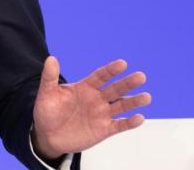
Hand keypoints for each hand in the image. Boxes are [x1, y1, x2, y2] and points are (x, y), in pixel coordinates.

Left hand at [31, 56, 150, 158]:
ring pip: (121, 106)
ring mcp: (101, 114)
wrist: (47, 136)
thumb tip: (51, 58)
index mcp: (85, 87)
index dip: (111, 70)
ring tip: (146, 97)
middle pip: (115, 89)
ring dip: (134, 101)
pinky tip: (139, 118)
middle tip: (141, 76)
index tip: (122, 64)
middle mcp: (97, 99)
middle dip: (128, 83)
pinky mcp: (104, 129)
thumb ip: (49, 77)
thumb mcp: (46, 94)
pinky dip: (129, 123)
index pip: (101, 76)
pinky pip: (119, 125)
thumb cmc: (47, 112)